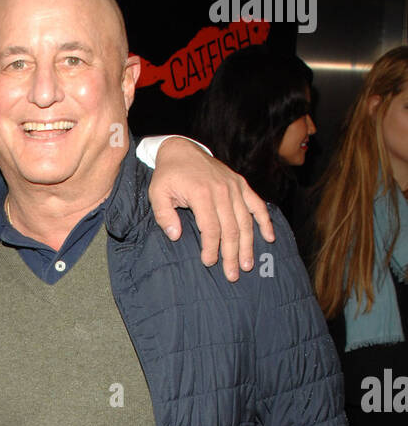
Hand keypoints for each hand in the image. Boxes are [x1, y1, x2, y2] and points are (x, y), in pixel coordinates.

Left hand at [149, 137, 275, 280]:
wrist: (182, 150)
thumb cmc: (168, 175)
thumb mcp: (157, 193)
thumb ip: (164, 215)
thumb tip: (175, 236)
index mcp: (201, 194)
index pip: (211, 228)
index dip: (211, 248)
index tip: (208, 263)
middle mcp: (222, 190)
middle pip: (231, 229)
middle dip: (232, 254)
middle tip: (232, 275)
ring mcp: (234, 187)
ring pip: (245, 221)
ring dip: (247, 245)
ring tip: (247, 265)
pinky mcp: (240, 184)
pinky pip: (257, 204)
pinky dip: (264, 221)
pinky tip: (269, 238)